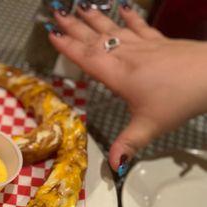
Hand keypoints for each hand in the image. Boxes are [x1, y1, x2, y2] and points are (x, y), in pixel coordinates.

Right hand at [48, 3, 206, 171]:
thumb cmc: (179, 101)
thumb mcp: (150, 127)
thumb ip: (128, 144)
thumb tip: (112, 166)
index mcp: (119, 75)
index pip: (88, 58)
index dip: (68, 48)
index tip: (52, 35)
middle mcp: (128, 56)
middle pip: (96, 40)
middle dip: (75, 27)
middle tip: (57, 14)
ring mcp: (144, 46)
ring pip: (114, 30)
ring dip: (95, 19)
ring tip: (80, 7)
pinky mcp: (160, 42)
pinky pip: (140, 27)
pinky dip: (129, 17)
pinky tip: (123, 9)